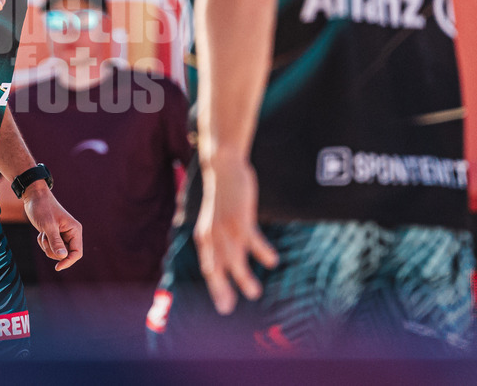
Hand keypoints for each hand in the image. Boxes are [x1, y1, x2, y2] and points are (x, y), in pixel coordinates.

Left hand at [22, 182, 81, 271]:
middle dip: (53, 251)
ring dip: (47, 247)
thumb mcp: (48, 226)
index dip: (68, 261)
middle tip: (45, 238)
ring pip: (57, 252)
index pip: (77, 253)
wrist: (34, 197)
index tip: (57, 267)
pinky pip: (51, 248)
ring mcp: (63, 235)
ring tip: (43, 234)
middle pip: (65, 255)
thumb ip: (56, 241)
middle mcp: (71, 234)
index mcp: (74, 230)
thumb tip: (63, 256)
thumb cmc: (42, 208)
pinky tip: (41, 233)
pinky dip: (44, 243)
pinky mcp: (55, 235)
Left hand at [194, 160, 277, 314]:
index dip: (215, 287)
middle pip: (216, 268)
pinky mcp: (239, 219)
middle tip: (228, 309)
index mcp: (205, 237)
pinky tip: (272, 262)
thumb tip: (228, 256)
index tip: (223, 306)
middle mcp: (212, 236)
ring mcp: (225, 228)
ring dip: (243, 278)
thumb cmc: (222, 195)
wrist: (222, 167)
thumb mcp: (215, 218)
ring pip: (234, 259)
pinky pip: (252, 240)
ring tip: (254, 293)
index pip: (208, 267)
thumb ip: (218, 238)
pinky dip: (262, 252)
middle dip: (222, 290)